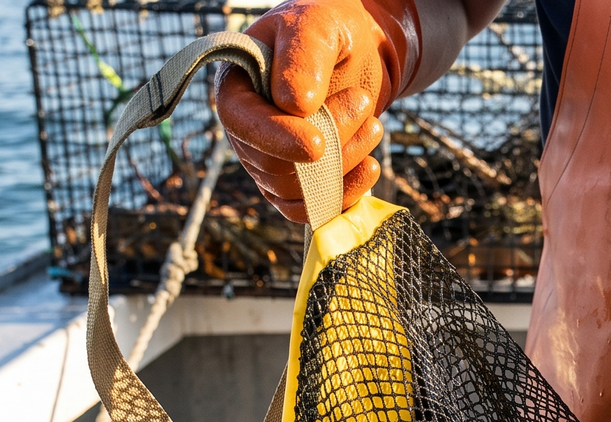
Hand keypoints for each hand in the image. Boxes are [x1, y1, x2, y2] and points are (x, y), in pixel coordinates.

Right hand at [216, 0, 418, 219]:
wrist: (356, 53)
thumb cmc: (330, 31)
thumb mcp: (318, 26)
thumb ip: (303, 56)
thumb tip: (295, 106)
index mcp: (237, 87)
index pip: (241, 123)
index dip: (275, 138)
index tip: (317, 145)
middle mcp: (247, 130)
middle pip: (273, 164)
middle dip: (328, 143)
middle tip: (362, 101)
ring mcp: (271, 160)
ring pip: (297, 190)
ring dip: (343, 164)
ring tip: (373, 125)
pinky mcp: (299, 182)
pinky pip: (313, 207)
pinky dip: (344, 194)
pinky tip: (370, 167)